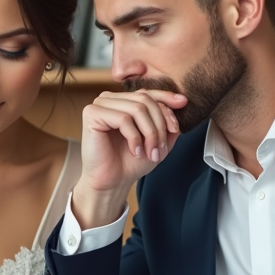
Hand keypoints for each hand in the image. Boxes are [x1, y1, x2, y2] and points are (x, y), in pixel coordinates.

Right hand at [73, 89, 185, 227]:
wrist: (112, 182)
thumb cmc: (131, 162)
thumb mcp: (157, 140)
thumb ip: (168, 122)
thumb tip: (181, 102)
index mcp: (123, 101)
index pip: (148, 93)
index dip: (166, 98)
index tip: (183, 103)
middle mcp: (110, 98)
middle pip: (145, 100)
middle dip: (159, 126)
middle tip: (160, 150)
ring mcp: (100, 104)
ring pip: (137, 109)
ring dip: (150, 134)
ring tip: (150, 153)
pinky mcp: (91, 113)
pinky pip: (123, 119)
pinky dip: (134, 137)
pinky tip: (135, 151)